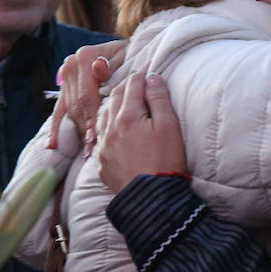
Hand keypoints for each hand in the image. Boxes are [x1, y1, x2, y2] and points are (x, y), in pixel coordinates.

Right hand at [47, 38, 126, 151]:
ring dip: (77, 131)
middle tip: (93, 148)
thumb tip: (99, 67)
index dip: (93, 116)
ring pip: (70, 110)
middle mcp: (71, 65)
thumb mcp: (127, 57)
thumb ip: (113, 66)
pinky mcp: (64, 89)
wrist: (125, 52)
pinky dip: (56, 129)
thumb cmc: (131, 57)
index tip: (97, 136)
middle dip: (86, 127)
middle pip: (78, 104)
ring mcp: (65, 77)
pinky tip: (52, 145)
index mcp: (85, 56)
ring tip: (87, 150)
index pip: (87, 95)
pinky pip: (58, 111)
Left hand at [95, 72, 188, 192]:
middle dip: (125, 88)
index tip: (148, 72)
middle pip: (114, 98)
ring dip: (113, 107)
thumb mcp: (169, 126)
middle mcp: (110, 129)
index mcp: (127, 116)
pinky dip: (108, 129)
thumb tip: (151, 78)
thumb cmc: (166, 161)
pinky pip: (101, 139)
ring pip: (103, 117)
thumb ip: (159, 99)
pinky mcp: (102, 164)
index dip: (141, 75)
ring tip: (124, 106)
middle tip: (136, 84)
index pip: (132, 85)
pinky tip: (116, 133)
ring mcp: (103, 147)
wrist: (152, 199)